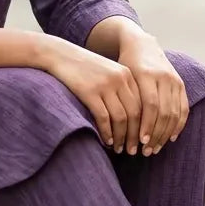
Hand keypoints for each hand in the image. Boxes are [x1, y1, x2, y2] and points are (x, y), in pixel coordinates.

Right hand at [42, 38, 142, 152]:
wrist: (59, 54)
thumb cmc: (83, 68)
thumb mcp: (107, 73)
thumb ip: (120, 89)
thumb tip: (131, 119)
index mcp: (127, 74)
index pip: (144, 105)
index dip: (144, 125)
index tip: (142, 140)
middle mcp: (120, 79)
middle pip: (135, 114)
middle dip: (135, 136)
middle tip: (133, 151)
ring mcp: (105, 85)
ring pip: (121, 118)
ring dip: (121, 137)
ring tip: (119, 149)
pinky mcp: (89, 92)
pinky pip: (103, 118)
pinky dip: (107, 133)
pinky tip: (105, 141)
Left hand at [117, 34, 188, 154]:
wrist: (141, 45)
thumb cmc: (124, 65)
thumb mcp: (120, 77)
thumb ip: (122, 98)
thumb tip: (116, 130)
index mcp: (145, 74)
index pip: (149, 105)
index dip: (146, 125)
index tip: (140, 141)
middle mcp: (163, 77)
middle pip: (163, 112)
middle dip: (156, 134)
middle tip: (147, 151)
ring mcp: (174, 80)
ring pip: (174, 112)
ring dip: (166, 134)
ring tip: (156, 148)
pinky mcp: (181, 84)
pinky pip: (183, 108)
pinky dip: (178, 125)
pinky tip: (171, 138)